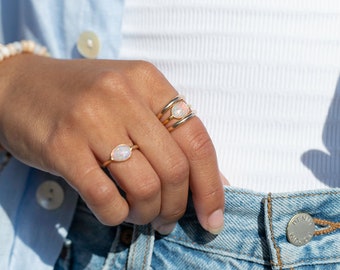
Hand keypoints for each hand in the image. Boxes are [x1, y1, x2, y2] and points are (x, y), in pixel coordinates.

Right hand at [0, 55, 224, 233]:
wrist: (22, 86)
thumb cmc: (85, 97)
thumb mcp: (132, 100)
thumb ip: (171, 135)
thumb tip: (215, 182)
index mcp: (148, 81)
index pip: (197, 139)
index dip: (212, 185)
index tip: (213, 216)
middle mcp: (123, 95)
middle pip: (175, 168)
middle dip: (177, 205)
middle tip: (168, 218)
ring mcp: (91, 119)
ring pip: (145, 186)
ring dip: (148, 213)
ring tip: (141, 214)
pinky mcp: (62, 146)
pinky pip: (105, 198)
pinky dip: (117, 215)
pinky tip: (115, 211)